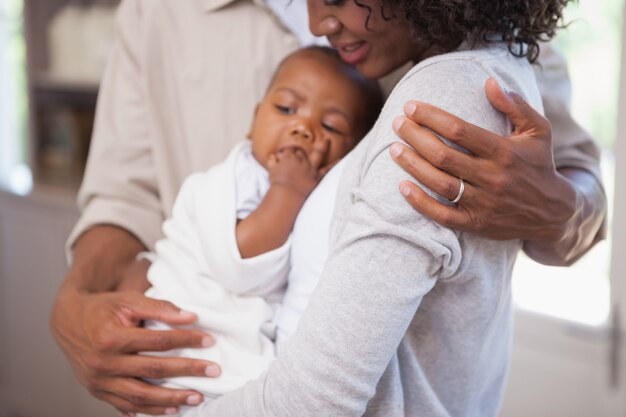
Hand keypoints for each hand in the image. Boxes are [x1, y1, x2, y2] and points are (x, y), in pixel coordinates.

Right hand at [50, 287, 219, 414]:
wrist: (67, 320)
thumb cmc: (102, 308)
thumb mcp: (128, 301)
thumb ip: (159, 308)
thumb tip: (191, 317)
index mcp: (112, 338)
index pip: (158, 342)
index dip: (186, 340)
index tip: (209, 341)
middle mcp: (104, 363)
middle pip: (153, 370)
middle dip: (187, 371)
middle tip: (212, 371)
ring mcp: (99, 381)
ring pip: (140, 396)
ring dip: (170, 400)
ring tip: (195, 398)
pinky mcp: (97, 391)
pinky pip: (125, 405)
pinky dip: (148, 410)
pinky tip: (168, 411)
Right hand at [267, 140, 332, 198]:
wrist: (286, 194)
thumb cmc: (277, 183)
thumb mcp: (271, 170)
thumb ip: (272, 161)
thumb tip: (272, 155)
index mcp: (289, 156)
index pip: (290, 148)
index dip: (289, 150)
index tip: (287, 152)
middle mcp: (301, 159)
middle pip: (303, 150)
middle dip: (302, 149)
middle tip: (302, 150)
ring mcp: (310, 167)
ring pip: (318, 153)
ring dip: (324, 145)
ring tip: (328, 140)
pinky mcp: (317, 176)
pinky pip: (327, 169)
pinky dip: (333, 164)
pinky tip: (339, 158)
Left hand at [389, 77, 576, 241]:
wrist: (553, 213)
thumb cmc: (539, 165)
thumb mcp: (539, 131)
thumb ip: (515, 105)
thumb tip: (489, 82)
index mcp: (504, 152)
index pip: (459, 130)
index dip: (431, 117)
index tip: (410, 106)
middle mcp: (492, 177)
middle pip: (443, 155)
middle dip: (415, 137)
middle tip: (397, 124)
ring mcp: (483, 203)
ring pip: (440, 183)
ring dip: (412, 165)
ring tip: (393, 149)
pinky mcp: (476, 224)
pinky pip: (442, 215)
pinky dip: (420, 203)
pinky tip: (402, 187)